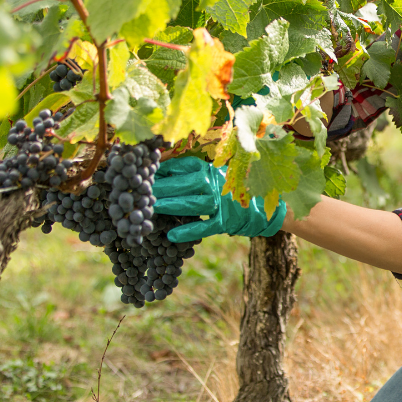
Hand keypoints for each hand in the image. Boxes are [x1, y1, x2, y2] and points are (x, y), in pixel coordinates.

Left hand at [153, 157, 285, 242]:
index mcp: (209, 168)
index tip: (141, 175)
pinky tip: (170, 235)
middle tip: (136, 194)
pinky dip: (187, 231)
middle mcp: (215, 182)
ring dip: (168, 206)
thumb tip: (158, 172)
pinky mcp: (226, 221)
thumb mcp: (212, 176)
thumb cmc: (231, 191)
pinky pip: (204, 226)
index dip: (159, 171)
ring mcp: (221, 202)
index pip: (179, 166)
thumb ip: (190, 174)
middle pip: (182, 184)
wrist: (265, 207)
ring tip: (148, 210)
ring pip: (190, 204)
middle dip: (158, 189)